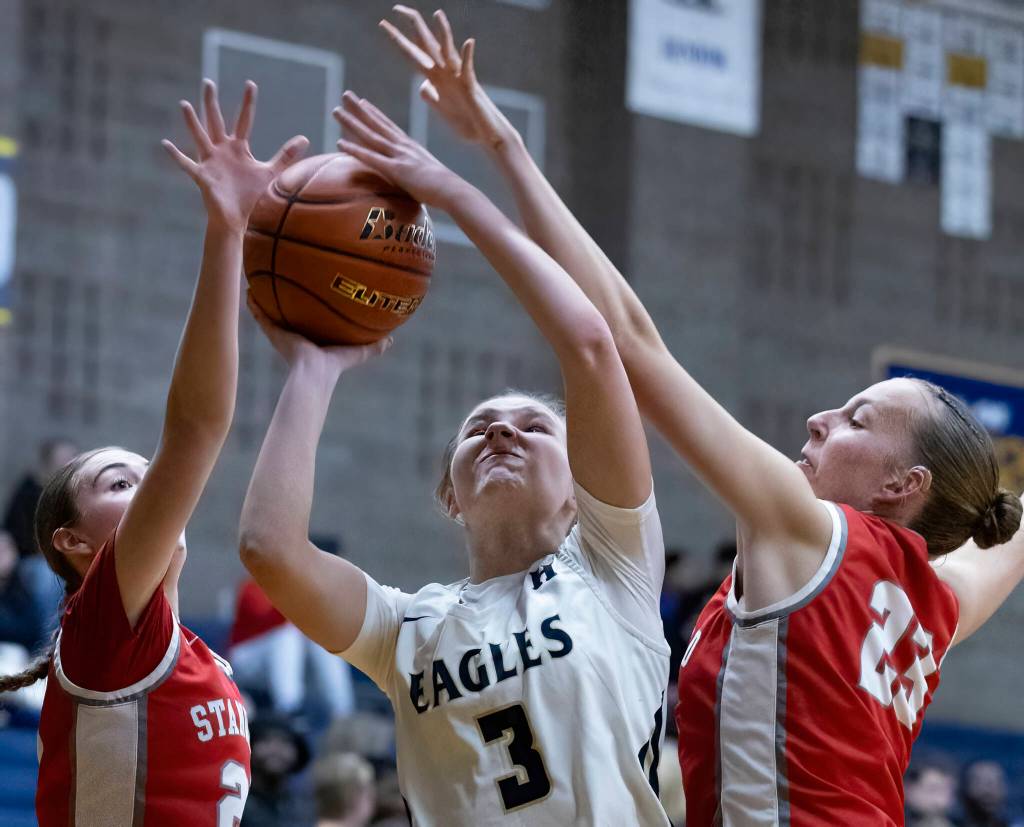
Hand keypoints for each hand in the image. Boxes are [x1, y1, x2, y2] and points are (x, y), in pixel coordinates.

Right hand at [163, 80, 308, 232]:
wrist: (239, 219)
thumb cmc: (252, 196)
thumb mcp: (271, 172)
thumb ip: (285, 155)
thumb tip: (304, 138)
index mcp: (238, 148)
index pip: (244, 120)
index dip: (247, 103)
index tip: (250, 84)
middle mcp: (222, 151)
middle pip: (216, 121)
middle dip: (212, 103)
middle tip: (208, 82)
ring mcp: (210, 162)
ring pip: (200, 137)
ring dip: (192, 122)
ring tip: (185, 104)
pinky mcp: (202, 176)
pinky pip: (186, 164)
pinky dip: (176, 155)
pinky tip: (166, 144)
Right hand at [246, 293, 391, 375]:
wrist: (315, 373)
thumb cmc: (336, 364)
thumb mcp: (358, 351)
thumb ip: (374, 346)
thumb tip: (392, 340)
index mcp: (314, 339)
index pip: (311, 322)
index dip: (310, 311)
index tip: (309, 297)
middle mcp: (297, 335)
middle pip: (290, 315)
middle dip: (287, 302)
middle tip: (283, 283)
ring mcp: (283, 334)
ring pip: (272, 313)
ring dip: (266, 299)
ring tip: (259, 282)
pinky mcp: (274, 333)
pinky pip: (261, 316)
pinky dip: (255, 305)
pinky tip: (248, 290)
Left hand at [333, 91, 466, 208]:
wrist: (453, 190)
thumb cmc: (445, 188)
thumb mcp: (430, 174)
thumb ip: (419, 172)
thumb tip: (417, 178)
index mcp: (411, 147)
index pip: (390, 126)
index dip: (375, 113)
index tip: (364, 102)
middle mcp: (404, 146)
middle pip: (377, 123)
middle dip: (360, 109)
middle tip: (345, 95)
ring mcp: (399, 156)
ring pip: (370, 135)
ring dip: (352, 123)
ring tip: (336, 111)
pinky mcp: (395, 170)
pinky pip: (370, 158)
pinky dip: (354, 149)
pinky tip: (339, 143)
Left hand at [381, 6, 513, 151]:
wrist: (485, 135)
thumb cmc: (466, 123)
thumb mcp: (441, 110)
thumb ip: (430, 96)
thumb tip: (422, 85)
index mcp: (435, 78)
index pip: (413, 53)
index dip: (398, 39)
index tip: (383, 24)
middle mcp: (445, 73)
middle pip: (426, 44)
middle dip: (412, 26)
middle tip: (397, 7)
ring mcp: (458, 78)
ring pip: (448, 51)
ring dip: (443, 32)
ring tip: (437, 14)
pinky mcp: (471, 87)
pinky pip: (469, 69)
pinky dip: (468, 56)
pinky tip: (469, 42)